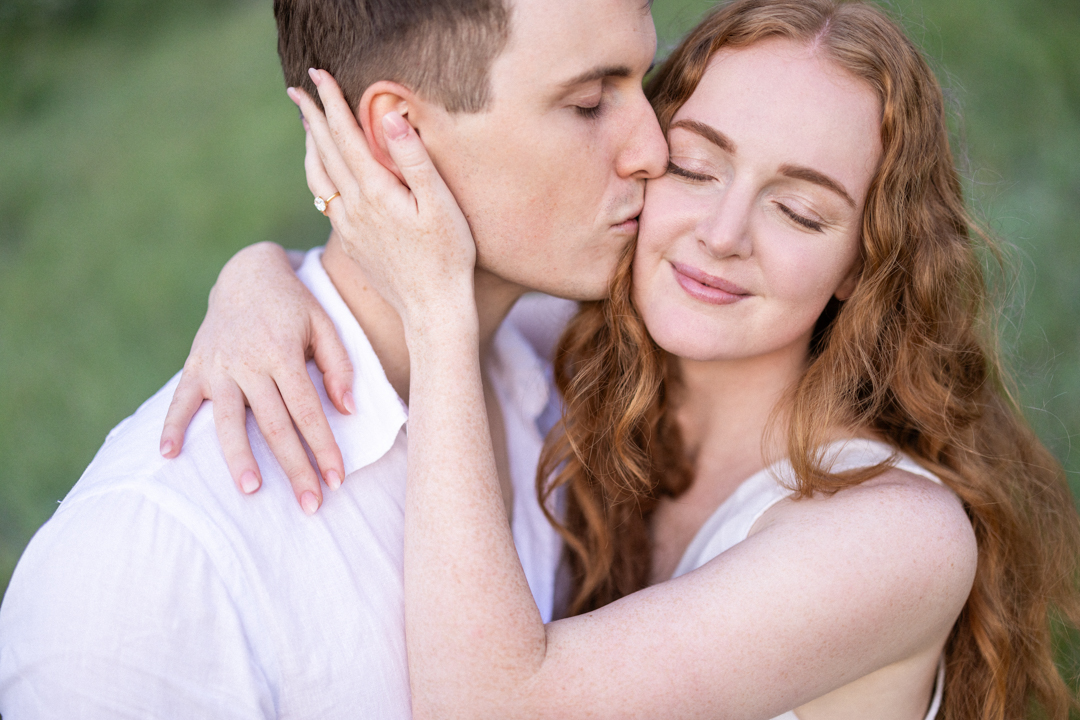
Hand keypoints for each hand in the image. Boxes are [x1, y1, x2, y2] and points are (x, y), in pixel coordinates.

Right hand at [160, 242, 353, 513]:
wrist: (248, 272)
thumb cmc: (295, 305)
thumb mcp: (325, 324)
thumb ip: (339, 366)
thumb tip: (347, 410)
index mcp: (283, 353)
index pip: (307, 411)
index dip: (323, 447)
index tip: (337, 479)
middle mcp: (249, 363)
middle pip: (274, 425)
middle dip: (294, 467)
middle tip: (310, 505)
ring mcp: (218, 366)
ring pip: (229, 420)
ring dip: (238, 457)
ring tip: (250, 490)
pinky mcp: (196, 366)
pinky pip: (181, 401)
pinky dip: (172, 427)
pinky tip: (168, 456)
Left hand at [289, 70, 477, 333]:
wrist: (433, 310)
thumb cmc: (448, 256)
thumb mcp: (440, 204)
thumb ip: (413, 159)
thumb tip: (388, 116)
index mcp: (375, 191)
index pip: (345, 136)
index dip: (331, 102)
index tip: (317, 75)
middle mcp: (353, 207)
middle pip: (324, 152)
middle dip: (311, 117)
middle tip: (298, 89)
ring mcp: (349, 227)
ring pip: (318, 177)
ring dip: (310, 146)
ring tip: (305, 125)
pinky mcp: (352, 244)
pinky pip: (325, 200)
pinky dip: (318, 175)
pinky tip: (323, 173)